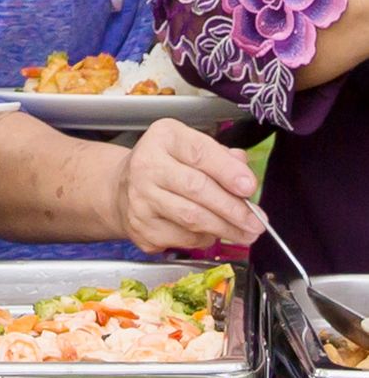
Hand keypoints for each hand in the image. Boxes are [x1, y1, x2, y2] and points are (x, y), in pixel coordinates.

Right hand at [110, 119, 263, 251]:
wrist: (123, 188)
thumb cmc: (168, 166)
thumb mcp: (193, 148)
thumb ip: (222, 158)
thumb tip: (245, 179)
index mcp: (164, 138)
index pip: (199, 153)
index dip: (227, 172)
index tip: (249, 187)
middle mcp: (146, 166)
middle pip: (196, 188)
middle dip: (232, 208)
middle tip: (255, 222)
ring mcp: (139, 198)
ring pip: (191, 218)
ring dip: (224, 228)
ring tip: (244, 233)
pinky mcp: (139, 227)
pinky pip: (181, 238)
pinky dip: (203, 239)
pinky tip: (210, 233)